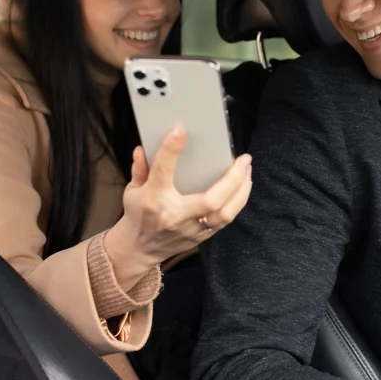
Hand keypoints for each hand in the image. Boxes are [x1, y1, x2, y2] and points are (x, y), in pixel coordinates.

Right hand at [105, 125, 251, 287]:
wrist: (139, 249)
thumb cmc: (138, 214)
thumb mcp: (132, 190)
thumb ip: (139, 168)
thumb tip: (143, 148)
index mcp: (153, 199)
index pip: (162, 171)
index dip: (171, 149)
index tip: (180, 130)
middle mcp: (174, 216)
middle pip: (210, 200)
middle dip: (232, 178)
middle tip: (243, 158)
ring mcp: (190, 230)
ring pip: (225, 213)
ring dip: (241, 191)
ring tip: (247, 170)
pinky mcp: (201, 237)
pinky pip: (225, 220)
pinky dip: (237, 202)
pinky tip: (243, 186)